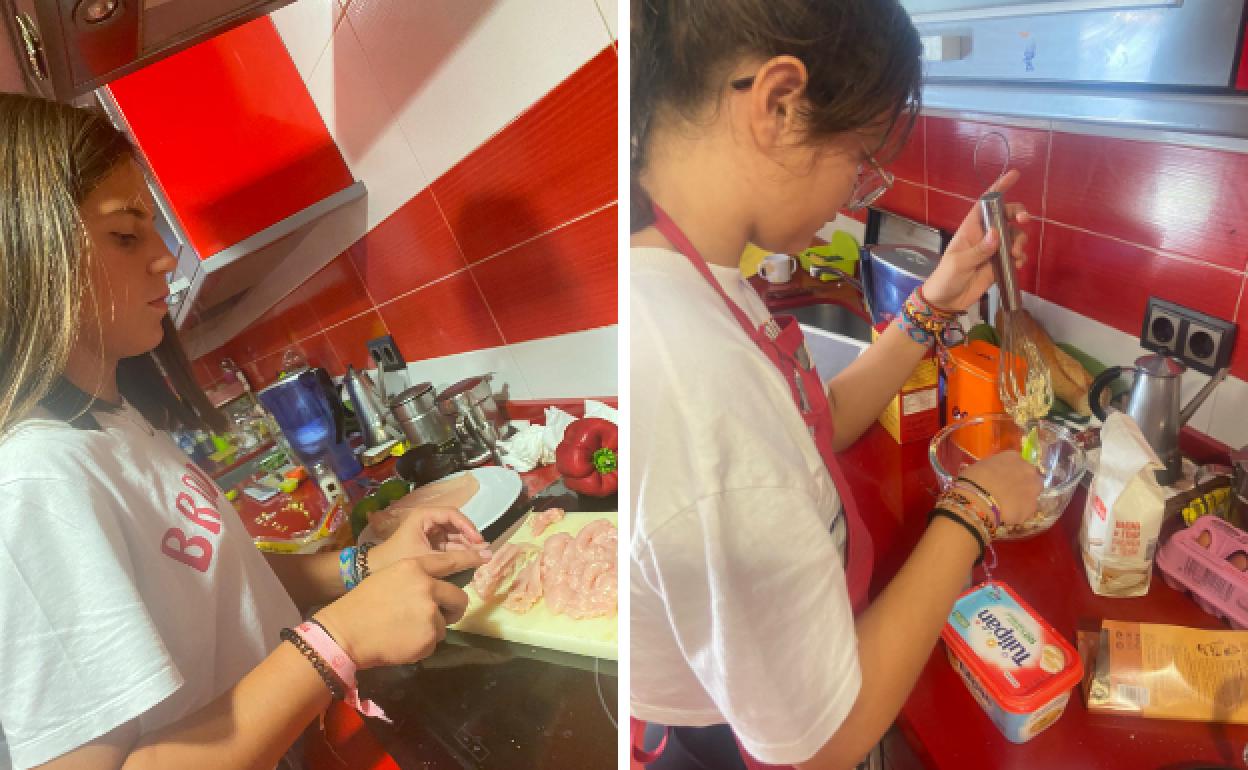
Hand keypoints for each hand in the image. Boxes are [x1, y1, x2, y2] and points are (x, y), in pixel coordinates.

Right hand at [314, 550, 487, 668]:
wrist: (345, 632)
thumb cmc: (362, 604)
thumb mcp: (389, 578)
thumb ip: (415, 580)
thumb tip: (435, 589)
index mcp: (414, 567)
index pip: (449, 562)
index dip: (469, 559)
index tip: (485, 555)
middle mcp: (427, 587)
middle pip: (459, 598)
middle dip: (454, 609)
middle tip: (441, 616)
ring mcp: (430, 613)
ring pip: (445, 623)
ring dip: (431, 629)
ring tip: (405, 630)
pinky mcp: (429, 637)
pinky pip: (434, 642)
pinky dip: (422, 644)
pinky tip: (402, 642)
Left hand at [368, 505, 489, 571]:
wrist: (373, 572)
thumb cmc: (399, 559)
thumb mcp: (431, 558)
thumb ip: (460, 558)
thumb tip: (488, 556)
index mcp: (424, 516)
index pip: (453, 515)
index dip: (468, 526)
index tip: (479, 541)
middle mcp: (428, 521)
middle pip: (455, 525)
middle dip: (469, 538)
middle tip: (483, 552)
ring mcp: (428, 533)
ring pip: (453, 536)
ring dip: (465, 547)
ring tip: (480, 558)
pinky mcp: (428, 545)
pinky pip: (448, 546)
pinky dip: (457, 553)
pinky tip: (468, 562)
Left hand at [922, 169, 1032, 311]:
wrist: (947, 301)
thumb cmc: (946, 278)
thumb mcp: (959, 263)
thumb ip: (979, 250)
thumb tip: (997, 234)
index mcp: (971, 228)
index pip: (986, 203)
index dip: (999, 188)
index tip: (1014, 175)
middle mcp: (984, 235)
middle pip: (1006, 216)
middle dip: (1018, 214)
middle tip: (1024, 221)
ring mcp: (994, 250)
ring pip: (1015, 236)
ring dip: (1020, 241)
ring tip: (1016, 254)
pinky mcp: (1000, 265)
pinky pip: (1016, 256)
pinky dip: (1020, 258)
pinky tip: (1017, 265)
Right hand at [958, 450, 1042, 527]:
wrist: (978, 500)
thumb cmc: (972, 480)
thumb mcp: (980, 467)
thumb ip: (993, 469)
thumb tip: (992, 476)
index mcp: (1013, 457)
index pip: (1017, 462)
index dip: (1010, 472)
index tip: (1003, 479)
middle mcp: (1028, 469)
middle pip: (1030, 476)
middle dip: (1022, 484)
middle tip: (1008, 493)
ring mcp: (1033, 488)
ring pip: (1032, 493)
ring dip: (1024, 498)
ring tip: (1009, 506)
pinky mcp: (1032, 507)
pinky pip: (1027, 510)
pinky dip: (1020, 512)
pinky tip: (1007, 515)